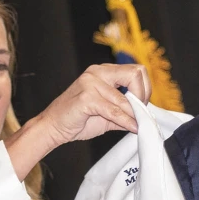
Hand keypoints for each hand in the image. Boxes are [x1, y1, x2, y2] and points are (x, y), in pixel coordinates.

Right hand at [35, 63, 151, 142]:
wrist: (53, 127)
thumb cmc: (78, 119)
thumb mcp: (107, 114)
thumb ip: (125, 111)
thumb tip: (145, 116)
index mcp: (104, 72)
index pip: (136, 71)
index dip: (145, 89)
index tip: (142, 106)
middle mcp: (98, 72)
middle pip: (135, 74)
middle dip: (143, 95)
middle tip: (140, 113)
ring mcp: (91, 83)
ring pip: (125, 98)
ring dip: (135, 115)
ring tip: (139, 125)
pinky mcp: (86, 98)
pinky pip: (114, 111)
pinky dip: (126, 121)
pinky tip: (132, 128)